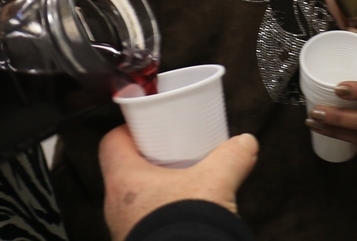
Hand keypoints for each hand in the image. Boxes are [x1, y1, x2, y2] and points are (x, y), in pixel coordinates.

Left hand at [100, 126, 258, 240]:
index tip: (149, 126)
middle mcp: (116, 205)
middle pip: (125, 170)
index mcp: (124, 180)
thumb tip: (244, 144)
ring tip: (182, 184)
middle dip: (149, 161)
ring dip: (155, 191)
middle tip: (172, 153)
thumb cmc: (184, 225)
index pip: (112, 143)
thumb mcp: (215, 182)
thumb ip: (231, 158)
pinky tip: (183, 214)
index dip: (129, 131)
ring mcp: (124, 229)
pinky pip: (144, 222)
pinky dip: (160, 214)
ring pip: (134, 199)